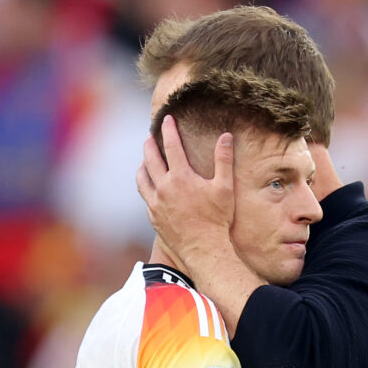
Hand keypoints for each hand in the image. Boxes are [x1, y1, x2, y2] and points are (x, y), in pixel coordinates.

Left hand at [136, 115, 235, 267]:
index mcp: (181, 177)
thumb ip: (224, 160)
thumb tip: (226, 136)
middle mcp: (163, 188)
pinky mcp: (153, 216)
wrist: (203, 248)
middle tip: (150, 136)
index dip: (168, 130)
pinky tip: (150, 185)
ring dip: (143, 164)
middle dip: (150, 144)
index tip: (166, 119)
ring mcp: (155, 203)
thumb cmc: (217, 219)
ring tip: (145, 159)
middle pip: (150, 158)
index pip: (171, 145)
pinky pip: (145, 195)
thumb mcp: (225, 187)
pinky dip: (145, 185)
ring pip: (142, 177)